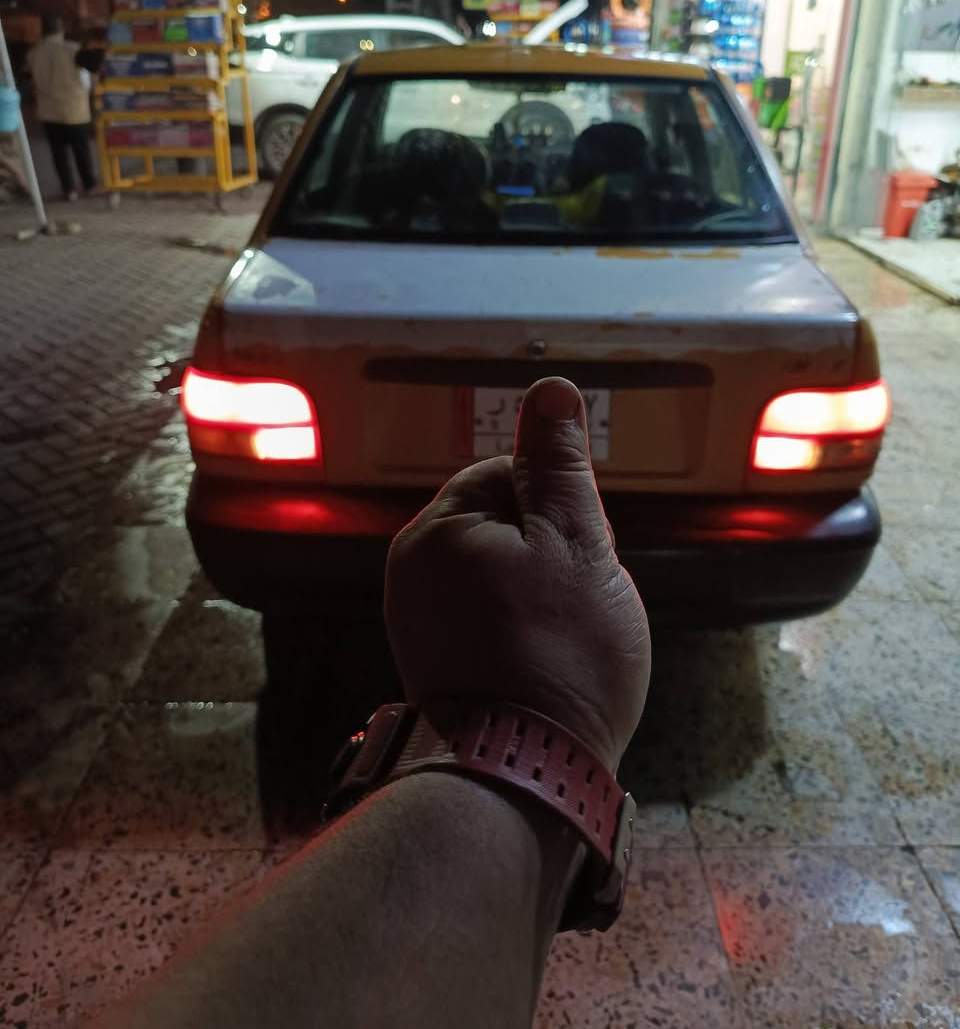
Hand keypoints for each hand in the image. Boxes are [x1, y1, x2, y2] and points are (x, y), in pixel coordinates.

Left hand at [385, 378, 649, 769]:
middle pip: (506, 526)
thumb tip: (551, 389)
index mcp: (436, 531)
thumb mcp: (574, 543)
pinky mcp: (437, 664)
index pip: (509, 475)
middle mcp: (412, 571)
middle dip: (552, 554)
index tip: (581, 559)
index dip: (561, 509)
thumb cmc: (560, 655)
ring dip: (543, 595)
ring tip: (564, 641)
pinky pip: (491, 621)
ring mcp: (420, 621)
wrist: (523, 776)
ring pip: (504, 575)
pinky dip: (523, 632)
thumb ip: (559, 465)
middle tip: (577, 605)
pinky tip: (545, 664)